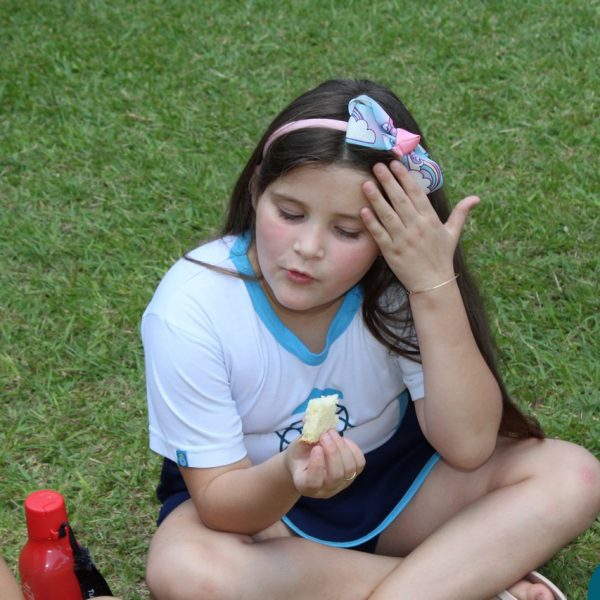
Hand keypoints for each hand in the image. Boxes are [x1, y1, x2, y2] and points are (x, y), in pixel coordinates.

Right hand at [285, 430, 364, 498]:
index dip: (317, 465)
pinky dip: (353, 448)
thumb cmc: (299, 456)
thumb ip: (303, 437)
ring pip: (349, 469)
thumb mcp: (295, 447)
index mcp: (305, 486)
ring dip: (342, 447)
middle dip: (333, 451)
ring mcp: (341, 485)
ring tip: (332, 433)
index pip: (313, 482)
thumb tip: (310, 419)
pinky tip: (342, 440)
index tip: (317, 448)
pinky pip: (359, 464)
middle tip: (325, 434)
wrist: (306, 464)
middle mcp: (325, 490)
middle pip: (336, 475)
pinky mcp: (352, 476)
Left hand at [360, 161, 478, 290]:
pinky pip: (380, 234)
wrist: (433, 283)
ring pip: (387, 215)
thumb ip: (461, 213)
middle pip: (400, 200)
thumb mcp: (453, 233)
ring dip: (376, 198)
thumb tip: (476, 198)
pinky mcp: (391, 252)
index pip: (416, 193)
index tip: (395, 164)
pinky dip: (372, 222)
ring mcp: (403, 239)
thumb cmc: (441, 257)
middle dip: (388, 181)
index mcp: (430, 220)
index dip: (405, 177)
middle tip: (377, 166)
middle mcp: (416, 227)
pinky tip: (363, 210)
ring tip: (366, 183)